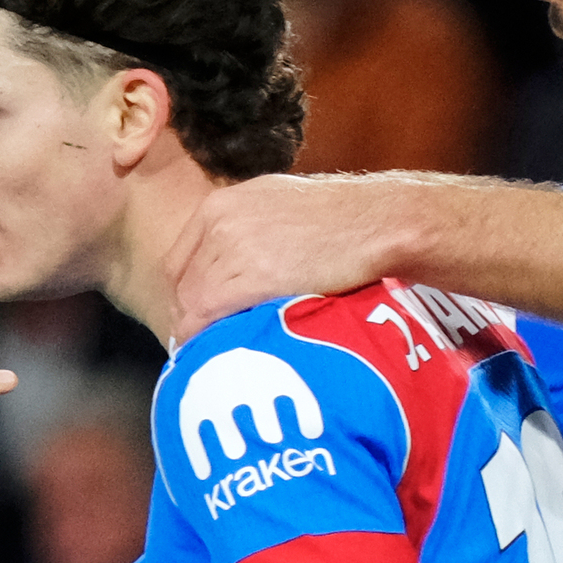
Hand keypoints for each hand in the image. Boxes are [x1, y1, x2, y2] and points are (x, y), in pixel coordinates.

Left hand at [167, 175, 419, 340]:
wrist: (384, 223)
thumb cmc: (347, 223)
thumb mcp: (282, 210)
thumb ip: (249, 234)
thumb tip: (236, 275)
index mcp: (222, 203)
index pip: (178, 261)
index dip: (184, 298)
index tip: (195, 324)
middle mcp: (220, 220)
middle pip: (180, 284)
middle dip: (189, 320)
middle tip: (204, 350)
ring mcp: (233, 245)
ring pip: (192, 303)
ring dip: (200, 335)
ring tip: (216, 359)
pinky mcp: (252, 274)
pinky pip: (208, 315)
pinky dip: (208, 339)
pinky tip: (222, 355)